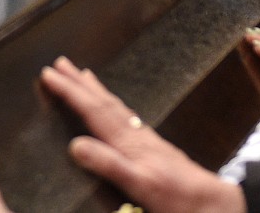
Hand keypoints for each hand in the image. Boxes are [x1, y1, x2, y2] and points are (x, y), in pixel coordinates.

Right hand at [40, 57, 246, 212]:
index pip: (91, 110)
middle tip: (60, 62)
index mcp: (126, 142)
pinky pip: (124, 115)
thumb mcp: (139, 185)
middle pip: (101, 101)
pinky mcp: (152, 145)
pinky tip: (113, 108)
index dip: (69, 92)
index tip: (48, 74)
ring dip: (94, 90)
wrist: (211, 202)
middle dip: (78, 82)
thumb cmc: (176, 197)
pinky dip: (111, 105)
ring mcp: (144, 138)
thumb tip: (75, 145)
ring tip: (83, 74)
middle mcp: (134, 133)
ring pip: (114, 106)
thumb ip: (108, 164)